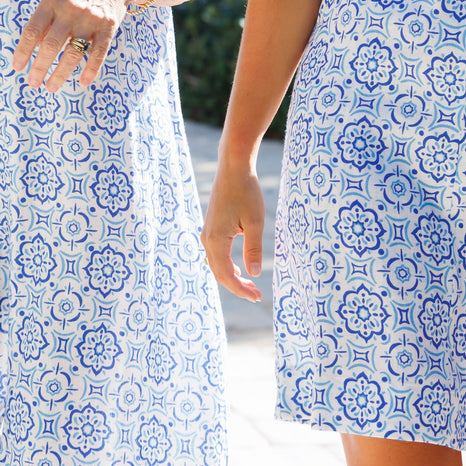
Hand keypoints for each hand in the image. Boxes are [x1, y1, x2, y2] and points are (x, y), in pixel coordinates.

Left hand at [11, 0, 136, 90]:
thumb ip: (45, 20)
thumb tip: (33, 47)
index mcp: (52, 1)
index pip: (32, 30)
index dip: (23, 51)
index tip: (17, 68)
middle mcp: (70, 9)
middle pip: (51, 45)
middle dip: (39, 67)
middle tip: (33, 83)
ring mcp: (90, 18)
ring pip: (73, 52)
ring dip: (60, 74)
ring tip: (51, 87)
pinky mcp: (108, 26)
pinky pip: (98, 52)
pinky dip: (91, 70)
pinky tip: (83, 82)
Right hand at [202, 160, 264, 302]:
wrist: (233, 167)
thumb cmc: (246, 192)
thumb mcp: (255, 222)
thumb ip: (254, 249)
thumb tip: (254, 273)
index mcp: (216, 240)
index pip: (227, 275)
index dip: (241, 290)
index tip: (257, 297)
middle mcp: (207, 238)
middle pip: (219, 273)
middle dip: (237, 286)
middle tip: (256, 295)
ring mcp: (207, 232)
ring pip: (216, 264)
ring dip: (231, 276)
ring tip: (249, 284)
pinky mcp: (211, 226)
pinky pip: (215, 254)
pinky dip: (226, 265)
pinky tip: (239, 267)